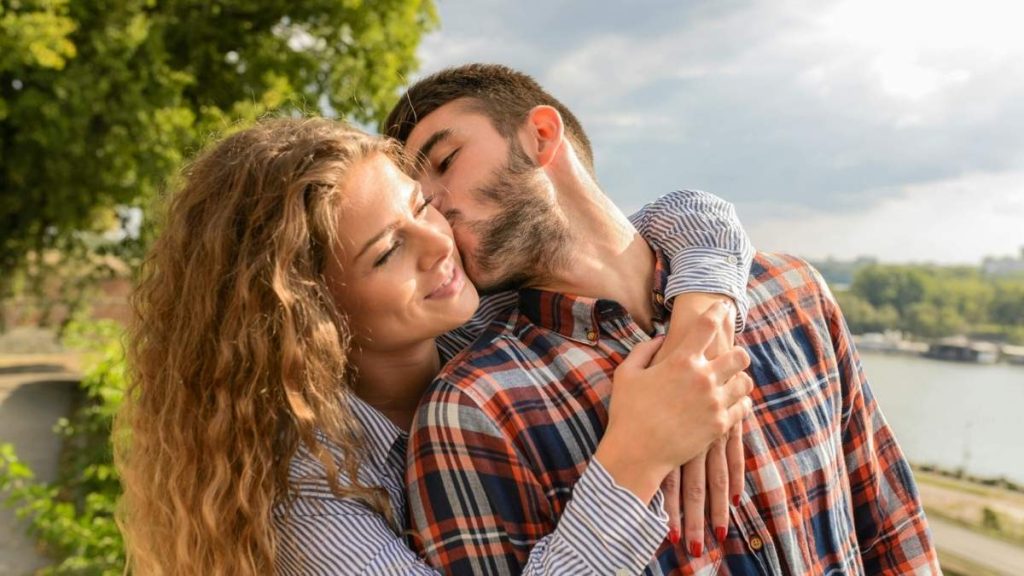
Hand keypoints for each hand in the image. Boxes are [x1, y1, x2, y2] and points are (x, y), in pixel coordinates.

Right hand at [595, 301, 752, 504]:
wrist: (636, 453)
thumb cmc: (627, 412)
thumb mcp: (626, 374)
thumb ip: (644, 350)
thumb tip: (661, 339)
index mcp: (681, 361)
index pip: (708, 326)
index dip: (718, 312)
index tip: (722, 307)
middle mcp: (703, 378)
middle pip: (740, 355)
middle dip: (737, 353)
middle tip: (730, 358)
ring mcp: (715, 403)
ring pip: (746, 381)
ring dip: (739, 379)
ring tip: (730, 382)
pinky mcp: (720, 425)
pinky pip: (744, 407)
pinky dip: (740, 402)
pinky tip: (730, 402)